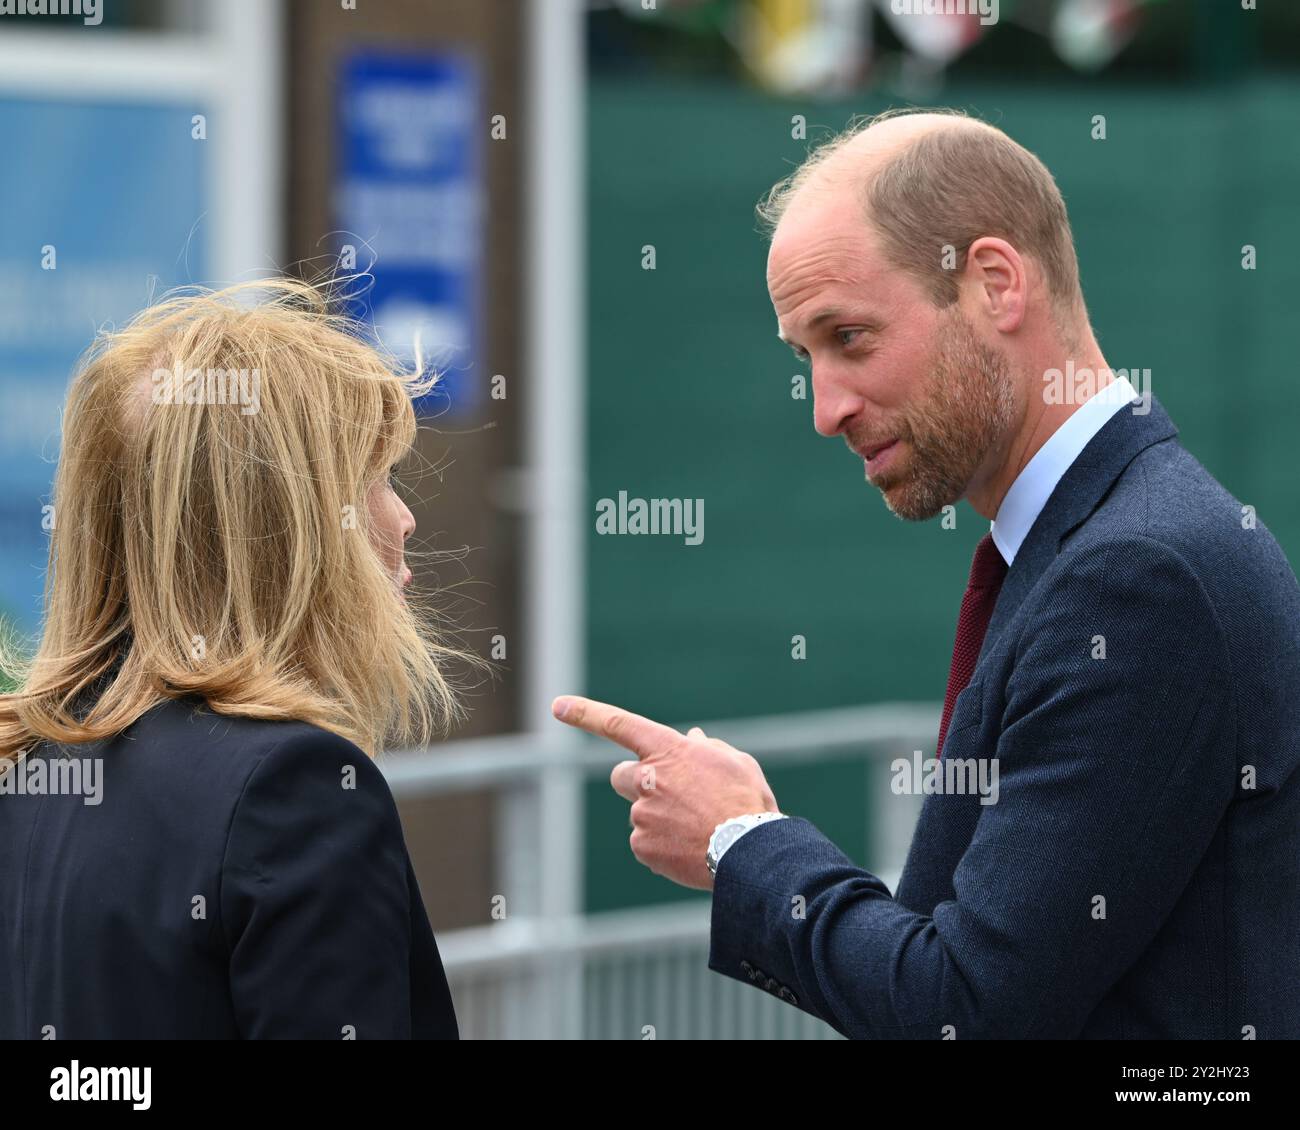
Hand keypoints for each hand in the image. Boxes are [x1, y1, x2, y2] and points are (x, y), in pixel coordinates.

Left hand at [551, 695, 778, 889]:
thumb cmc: (747, 803)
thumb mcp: (735, 763)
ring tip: (696, 829)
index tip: (557, 706)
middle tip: (669, 797)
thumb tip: (693, 739)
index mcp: (669, 751)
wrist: (749, 852)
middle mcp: (648, 779)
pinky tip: (689, 847)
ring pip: (639, 813)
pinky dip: (662, 845)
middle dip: (637, 783)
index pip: (619, 724)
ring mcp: (642, 814)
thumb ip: (708, 749)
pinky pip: (645, 842)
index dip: (585, 713)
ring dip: (658, 817)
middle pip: (620, 776)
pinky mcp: (642, 846)